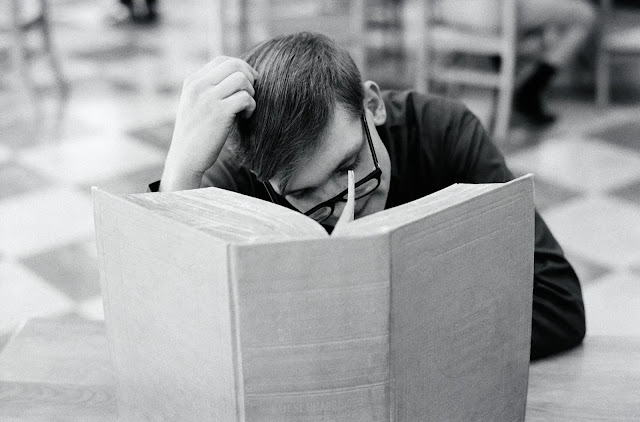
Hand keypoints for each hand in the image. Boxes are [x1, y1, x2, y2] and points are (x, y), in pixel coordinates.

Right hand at [160, 57, 257, 190]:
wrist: (185, 158)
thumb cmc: (195, 135)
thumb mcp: (195, 105)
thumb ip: (209, 89)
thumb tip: (238, 78)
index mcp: (192, 82)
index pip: (222, 60)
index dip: (240, 68)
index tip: (247, 84)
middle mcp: (198, 86)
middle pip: (234, 65)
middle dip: (249, 77)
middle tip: (251, 94)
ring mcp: (208, 98)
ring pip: (241, 79)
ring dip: (250, 92)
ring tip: (246, 108)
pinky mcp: (219, 112)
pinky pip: (245, 97)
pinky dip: (251, 107)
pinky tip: (246, 118)